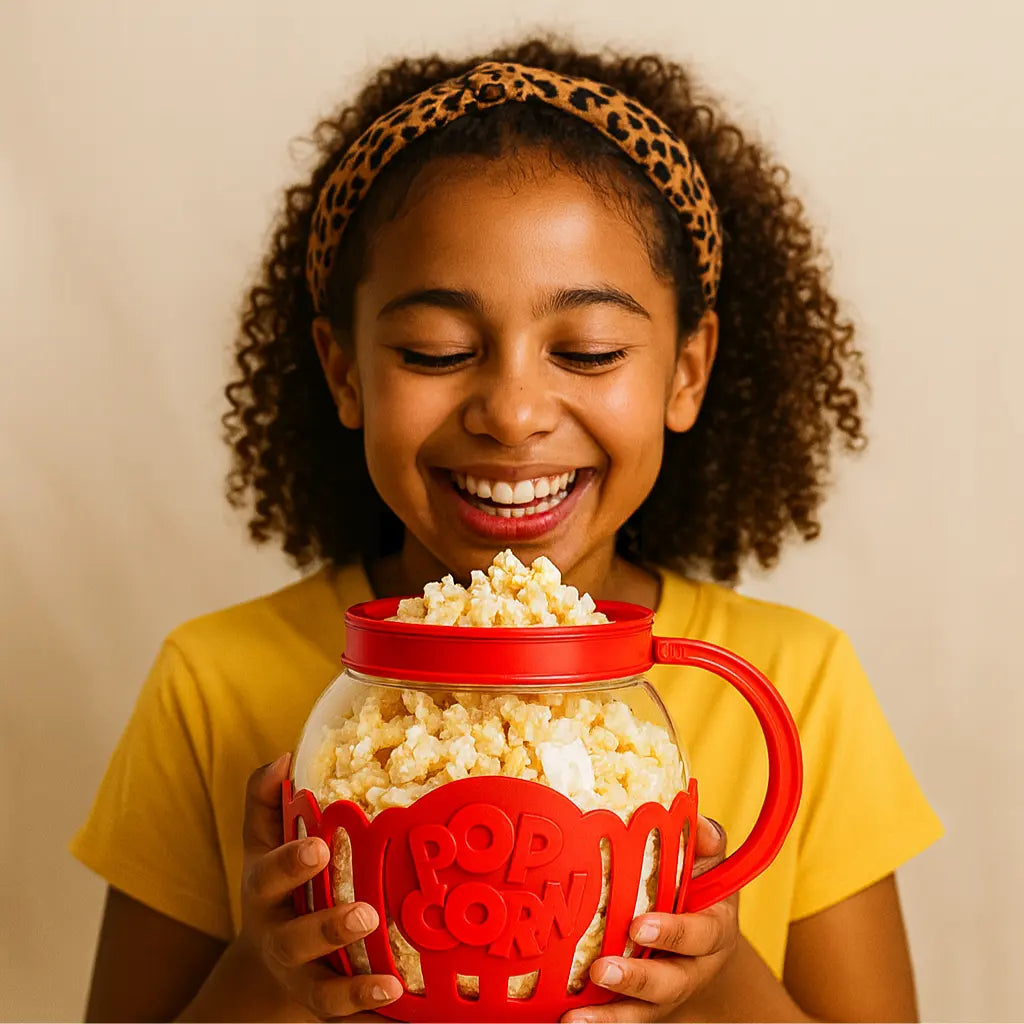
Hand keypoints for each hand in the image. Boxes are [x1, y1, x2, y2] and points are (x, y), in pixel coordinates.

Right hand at [235, 754, 403, 1020]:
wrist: (265, 964)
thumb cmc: (277, 882)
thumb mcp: (263, 839)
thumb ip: (267, 796)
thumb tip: (284, 756)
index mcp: (264, 889)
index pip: (270, 873)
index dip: (291, 862)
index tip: (319, 846)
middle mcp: (279, 936)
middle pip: (295, 938)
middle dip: (327, 927)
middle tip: (364, 913)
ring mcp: (302, 976)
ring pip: (321, 991)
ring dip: (353, 989)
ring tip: (390, 982)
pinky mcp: (325, 1005)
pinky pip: (347, 1019)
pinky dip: (371, 1018)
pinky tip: (402, 1013)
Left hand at [562, 816, 737, 1022]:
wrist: (697, 932)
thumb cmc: (695, 883)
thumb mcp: (706, 860)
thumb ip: (703, 839)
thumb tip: (697, 824)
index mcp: (714, 930)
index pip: (701, 935)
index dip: (673, 932)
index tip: (640, 926)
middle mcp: (692, 968)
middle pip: (670, 984)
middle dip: (636, 980)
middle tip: (601, 971)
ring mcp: (665, 994)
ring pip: (643, 1013)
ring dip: (609, 1017)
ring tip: (574, 1018)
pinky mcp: (640, 1007)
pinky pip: (618, 1020)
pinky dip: (594, 1023)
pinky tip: (561, 1021)